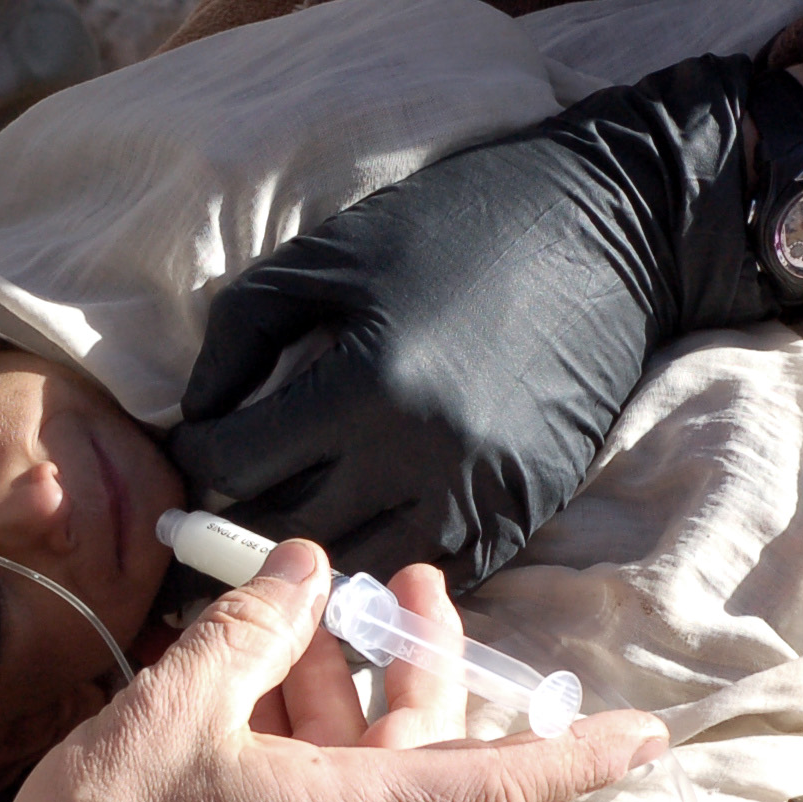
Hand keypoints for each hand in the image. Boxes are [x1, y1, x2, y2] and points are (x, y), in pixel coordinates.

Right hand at [0, 540, 666, 801]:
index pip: (496, 782)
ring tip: (299, 614)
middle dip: (416, 664)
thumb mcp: (175, 711)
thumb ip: (252, 634)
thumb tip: (306, 574)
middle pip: (419, 754)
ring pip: (356, 772)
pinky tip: (247, 682)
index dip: (575, 752)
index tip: (647, 736)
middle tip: (404, 583)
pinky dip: (296, 738)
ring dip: (336, 693)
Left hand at [169, 54, 802, 585]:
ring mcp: (478, 498)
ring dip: (309, 559)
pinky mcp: (521, 516)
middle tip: (209, 515)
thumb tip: (194, 421)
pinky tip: (358, 534)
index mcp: (364, 386)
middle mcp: (420, 459)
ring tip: (277, 533)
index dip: (197, 461)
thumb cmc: (454, 227)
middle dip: (232, 525)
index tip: (195, 451)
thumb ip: (240, 337)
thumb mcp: (327, 256)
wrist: (608, 232)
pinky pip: (427, 575)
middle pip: (284, 533)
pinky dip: (382, 563)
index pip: (236, 465)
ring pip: (354, 573)